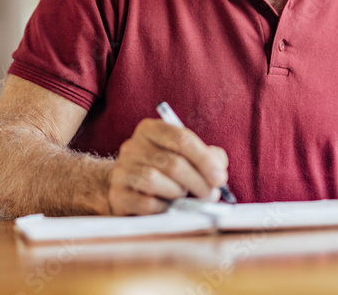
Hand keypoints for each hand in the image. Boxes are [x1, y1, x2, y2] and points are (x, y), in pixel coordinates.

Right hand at [107, 119, 227, 215]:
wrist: (127, 186)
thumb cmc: (164, 170)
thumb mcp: (186, 156)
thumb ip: (208, 157)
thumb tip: (219, 171)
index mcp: (151, 130)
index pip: (181, 138)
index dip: (204, 159)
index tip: (220, 178)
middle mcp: (132, 146)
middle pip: (172, 163)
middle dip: (198, 182)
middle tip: (210, 195)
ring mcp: (122, 170)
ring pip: (154, 180)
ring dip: (177, 193)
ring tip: (184, 198)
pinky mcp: (118, 196)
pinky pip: (145, 203)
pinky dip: (163, 208)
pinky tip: (167, 207)